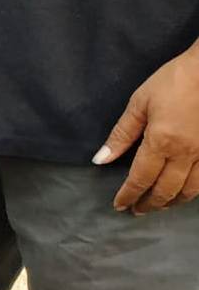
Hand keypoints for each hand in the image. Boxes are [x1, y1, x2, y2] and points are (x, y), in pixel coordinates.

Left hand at [94, 49, 198, 213]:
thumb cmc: (176, 79)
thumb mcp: (140, 103)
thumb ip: (121, 134)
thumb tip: (101, 159)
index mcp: (161, 142)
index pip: (140, 180)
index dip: (128, 196)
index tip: (119, 205)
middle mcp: (185, 153)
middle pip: (165, 191)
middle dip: (149, 204)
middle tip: (137, 210)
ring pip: (190, 190)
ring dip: (172, 201)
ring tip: (160, 204)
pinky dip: (194, 190)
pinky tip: (186, 191)